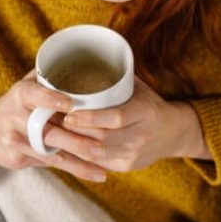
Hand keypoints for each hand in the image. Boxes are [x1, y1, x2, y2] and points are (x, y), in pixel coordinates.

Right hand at [0, 69, 108, 181]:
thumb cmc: (14, 105)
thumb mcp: (25, 86)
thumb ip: (49, 77)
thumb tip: (84, 61)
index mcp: (20, 94)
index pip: (34, 94)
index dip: (51, 99)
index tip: (70, 104)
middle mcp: (16, 117)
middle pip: (48, 131)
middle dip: (76, 141)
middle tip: (101, 146)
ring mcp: (16, 140)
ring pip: (50, 152)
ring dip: (78, 162)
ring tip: (102, 166)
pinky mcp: (18, 159)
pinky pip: (49, 164)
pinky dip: (74, 170)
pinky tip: (94, 174)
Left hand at [52, 76, 210, 172]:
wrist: (173, 133)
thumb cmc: (148, 103)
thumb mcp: (138, 87)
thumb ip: (115, 75)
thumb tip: (83, 54)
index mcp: (145, 112)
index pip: (115, 118)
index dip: (90, 118)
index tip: (68, 113)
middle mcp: (141, 135)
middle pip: (101, 139)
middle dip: (71, 134)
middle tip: (47, 124)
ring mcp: (133, 154)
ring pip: (95, 155)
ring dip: (69, 147)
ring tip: (49, 136)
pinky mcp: (126, 166)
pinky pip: (97, 164)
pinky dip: (77, 157)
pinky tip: (62, 149)